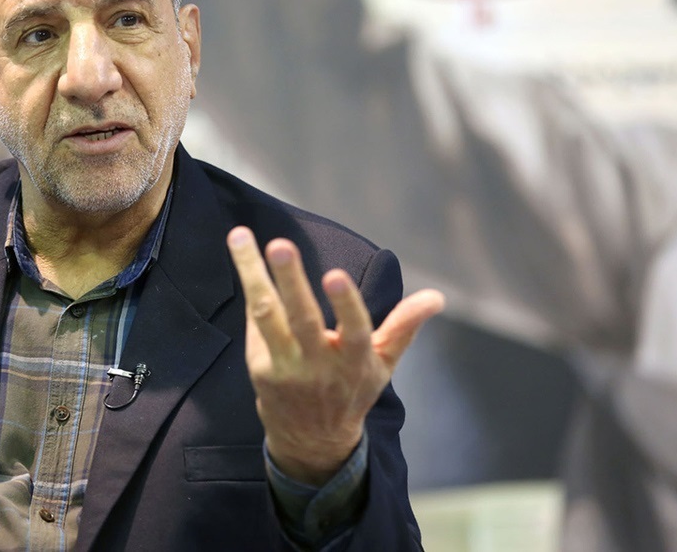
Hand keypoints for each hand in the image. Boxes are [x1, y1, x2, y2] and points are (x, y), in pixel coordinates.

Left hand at [226, 226, 443, 485]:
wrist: (312, 440)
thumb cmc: (352, 390)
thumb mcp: (384, 363)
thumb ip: (404, 325)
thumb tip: (437, 296)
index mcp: (354, 361)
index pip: (355, 330)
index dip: (346, 303)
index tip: (334, 275)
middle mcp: (318, 365)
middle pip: (302, 319)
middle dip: (291, 280)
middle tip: (279, 245)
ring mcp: (285, 367)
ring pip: (266, 315)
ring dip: (252, 273)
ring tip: (240, 236)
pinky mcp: (259, 368)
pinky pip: (254, 323)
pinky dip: (250, 288)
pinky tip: (243, 254)